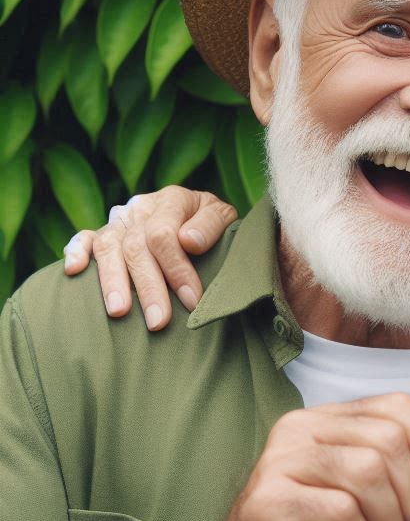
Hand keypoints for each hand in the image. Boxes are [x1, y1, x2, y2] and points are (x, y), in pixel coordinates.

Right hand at [63, 186, 236, 329]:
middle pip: (136, 247)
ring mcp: (120, 220)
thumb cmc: (214, 226)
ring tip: (119, 312)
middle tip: (158, 321)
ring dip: (113, 281)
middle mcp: (141, 208)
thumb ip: (211, 225)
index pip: (164, 235)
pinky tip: (74, 271)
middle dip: (148, 287)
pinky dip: (75, 252)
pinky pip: (83, 239)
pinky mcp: (104, 233)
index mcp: (172, 200)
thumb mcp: (224, 218)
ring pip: (108, 247)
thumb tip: (188, 241)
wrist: (202, 218)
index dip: (177, 269)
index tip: (191, 300)